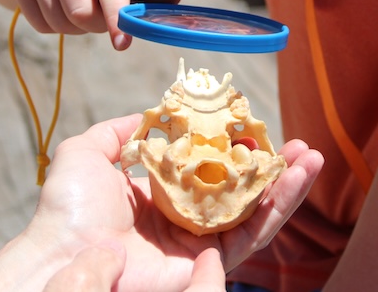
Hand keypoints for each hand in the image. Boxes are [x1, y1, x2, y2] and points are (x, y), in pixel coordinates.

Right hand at [0, 0, 181, 46]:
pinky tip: (66, 5)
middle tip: (108, 16)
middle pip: (81, 12)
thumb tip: (173, 1)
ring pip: (61, 23)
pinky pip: (42, 25)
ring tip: (88, 6)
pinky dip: (59, 26)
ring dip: (80, 28)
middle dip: (99, 25)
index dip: (116, 18)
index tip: (123, 42)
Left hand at [0, 114, 322, 291]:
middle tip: (301, 145)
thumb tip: (148, 114)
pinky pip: (251, 235)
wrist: (65, 256)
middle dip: (275, 168)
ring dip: (288, 186)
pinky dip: (277, 210)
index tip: (257, 125)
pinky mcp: (208, 264)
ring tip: (312, 160)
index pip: (212, 169)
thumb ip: (119, 131)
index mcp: (162, 195)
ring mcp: (200, 244)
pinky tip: (292, 182)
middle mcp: (186, 219)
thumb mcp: (86, 152)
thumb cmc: (68, 208)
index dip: (238, 148)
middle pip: (243, 191)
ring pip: (257, 213)